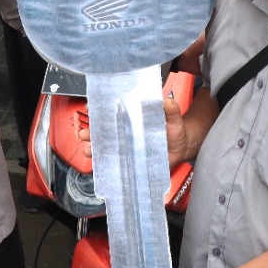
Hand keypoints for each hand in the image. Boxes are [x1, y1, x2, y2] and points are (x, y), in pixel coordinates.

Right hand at [74, 90, 188, 165]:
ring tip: (89, 151)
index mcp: (133, 117)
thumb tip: (168, 102)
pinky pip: (116, 161)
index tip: (90, 108)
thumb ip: (171, 110)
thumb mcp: (174, 118)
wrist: (182, 148)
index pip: (112, 111)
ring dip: (95, 148)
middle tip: (85, 134)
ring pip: (106, 146)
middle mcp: (127, 131)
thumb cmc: (175, 130)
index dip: (99, 109)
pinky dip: (106, 164)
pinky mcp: (131, 159)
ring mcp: (127, 146)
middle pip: (104, 130)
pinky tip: (99, 165)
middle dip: (91, 132)